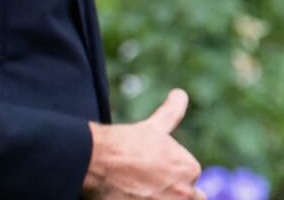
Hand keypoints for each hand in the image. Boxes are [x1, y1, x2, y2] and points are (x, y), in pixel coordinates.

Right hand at [82, 88, 203, 199]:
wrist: (94, 158)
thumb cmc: (123, 142)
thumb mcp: (152, 128)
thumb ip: (171, 113)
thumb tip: (180, 93)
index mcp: (190, 168)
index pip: (189, 180)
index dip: (168, 176)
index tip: (148, 171)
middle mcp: (186, 191)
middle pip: (185, 197)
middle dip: (171, 192)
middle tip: (145, 184)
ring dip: (158, 196)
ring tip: (138, 189)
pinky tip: (131, 195)